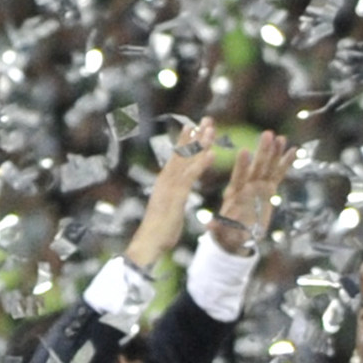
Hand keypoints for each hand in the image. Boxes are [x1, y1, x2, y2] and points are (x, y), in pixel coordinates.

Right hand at [121, 120, 220, 268]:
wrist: (149, 244)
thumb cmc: (159, 232)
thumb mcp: (169, 211)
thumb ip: (172, 200)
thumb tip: (173, 197)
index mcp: (165, 183)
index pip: (177, 158)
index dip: (187, 142)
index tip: (196, 127)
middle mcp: (165, 180)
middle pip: (182, 153)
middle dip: (195, 135)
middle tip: (207, 118)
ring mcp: (169, 186)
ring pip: (186, 160)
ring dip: (200, 143)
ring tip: (212, 128)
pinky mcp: (175, 196)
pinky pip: (191, 177)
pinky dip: (201, 164)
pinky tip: (213, 153)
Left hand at [208, 128, 293, 254]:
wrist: (236, 235)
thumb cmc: (227, 234)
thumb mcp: (222, 232)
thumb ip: (218, 227)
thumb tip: (210, 226)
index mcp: (235, 194)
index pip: (239, 177)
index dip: (242, 165)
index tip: (245, 151)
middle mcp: (247, 187)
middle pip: (256, 167)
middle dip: (262, 151)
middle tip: (267, 135)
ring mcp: (259, 186)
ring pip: (268, 167)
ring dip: (275, 152)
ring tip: (281, 137)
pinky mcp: (269, 190)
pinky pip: (278, 174)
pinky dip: (285, 163)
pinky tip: (292, 150)